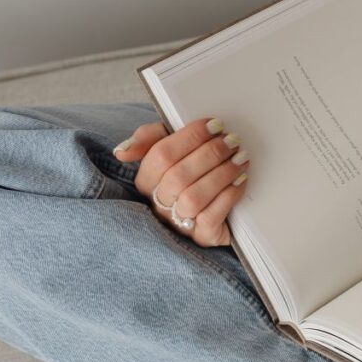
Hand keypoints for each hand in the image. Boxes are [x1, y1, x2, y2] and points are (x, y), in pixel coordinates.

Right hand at [113, 117, 249, 246]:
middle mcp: (158, 203)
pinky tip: (241, 179)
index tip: (215, 124)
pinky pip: (211, 217)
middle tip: (232, 141)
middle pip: (178, 176)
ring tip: (240, 158)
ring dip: (221, 174)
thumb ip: (150, 138)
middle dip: (210, 154)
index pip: (160, 155)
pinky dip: (229, 195)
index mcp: (146, 180)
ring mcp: (179, 223)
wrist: (217, 211)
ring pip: (194, 198)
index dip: (190, 137)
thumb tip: (121, 151)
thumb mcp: (171, 149)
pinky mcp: (202, 237)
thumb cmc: (192, 174)